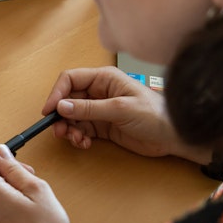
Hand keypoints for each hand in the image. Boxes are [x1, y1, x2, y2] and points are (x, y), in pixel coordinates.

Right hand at [42, 66, 179, 157]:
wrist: (174, 137)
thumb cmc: (155, 115)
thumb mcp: (120, 109)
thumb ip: (89, 108)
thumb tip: (62, 106)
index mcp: (104, 79)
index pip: (70, 79)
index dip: (56, 93)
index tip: (49, 111)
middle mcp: (98, 92)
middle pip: (67, 100)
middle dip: (61, 116)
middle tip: (60, 130)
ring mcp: (99, 109)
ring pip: (71, 116)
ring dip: (69, 129)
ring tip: (76, 139)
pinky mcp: (101, 126)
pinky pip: (80, 129)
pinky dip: (78, 137)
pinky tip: (85, 143)